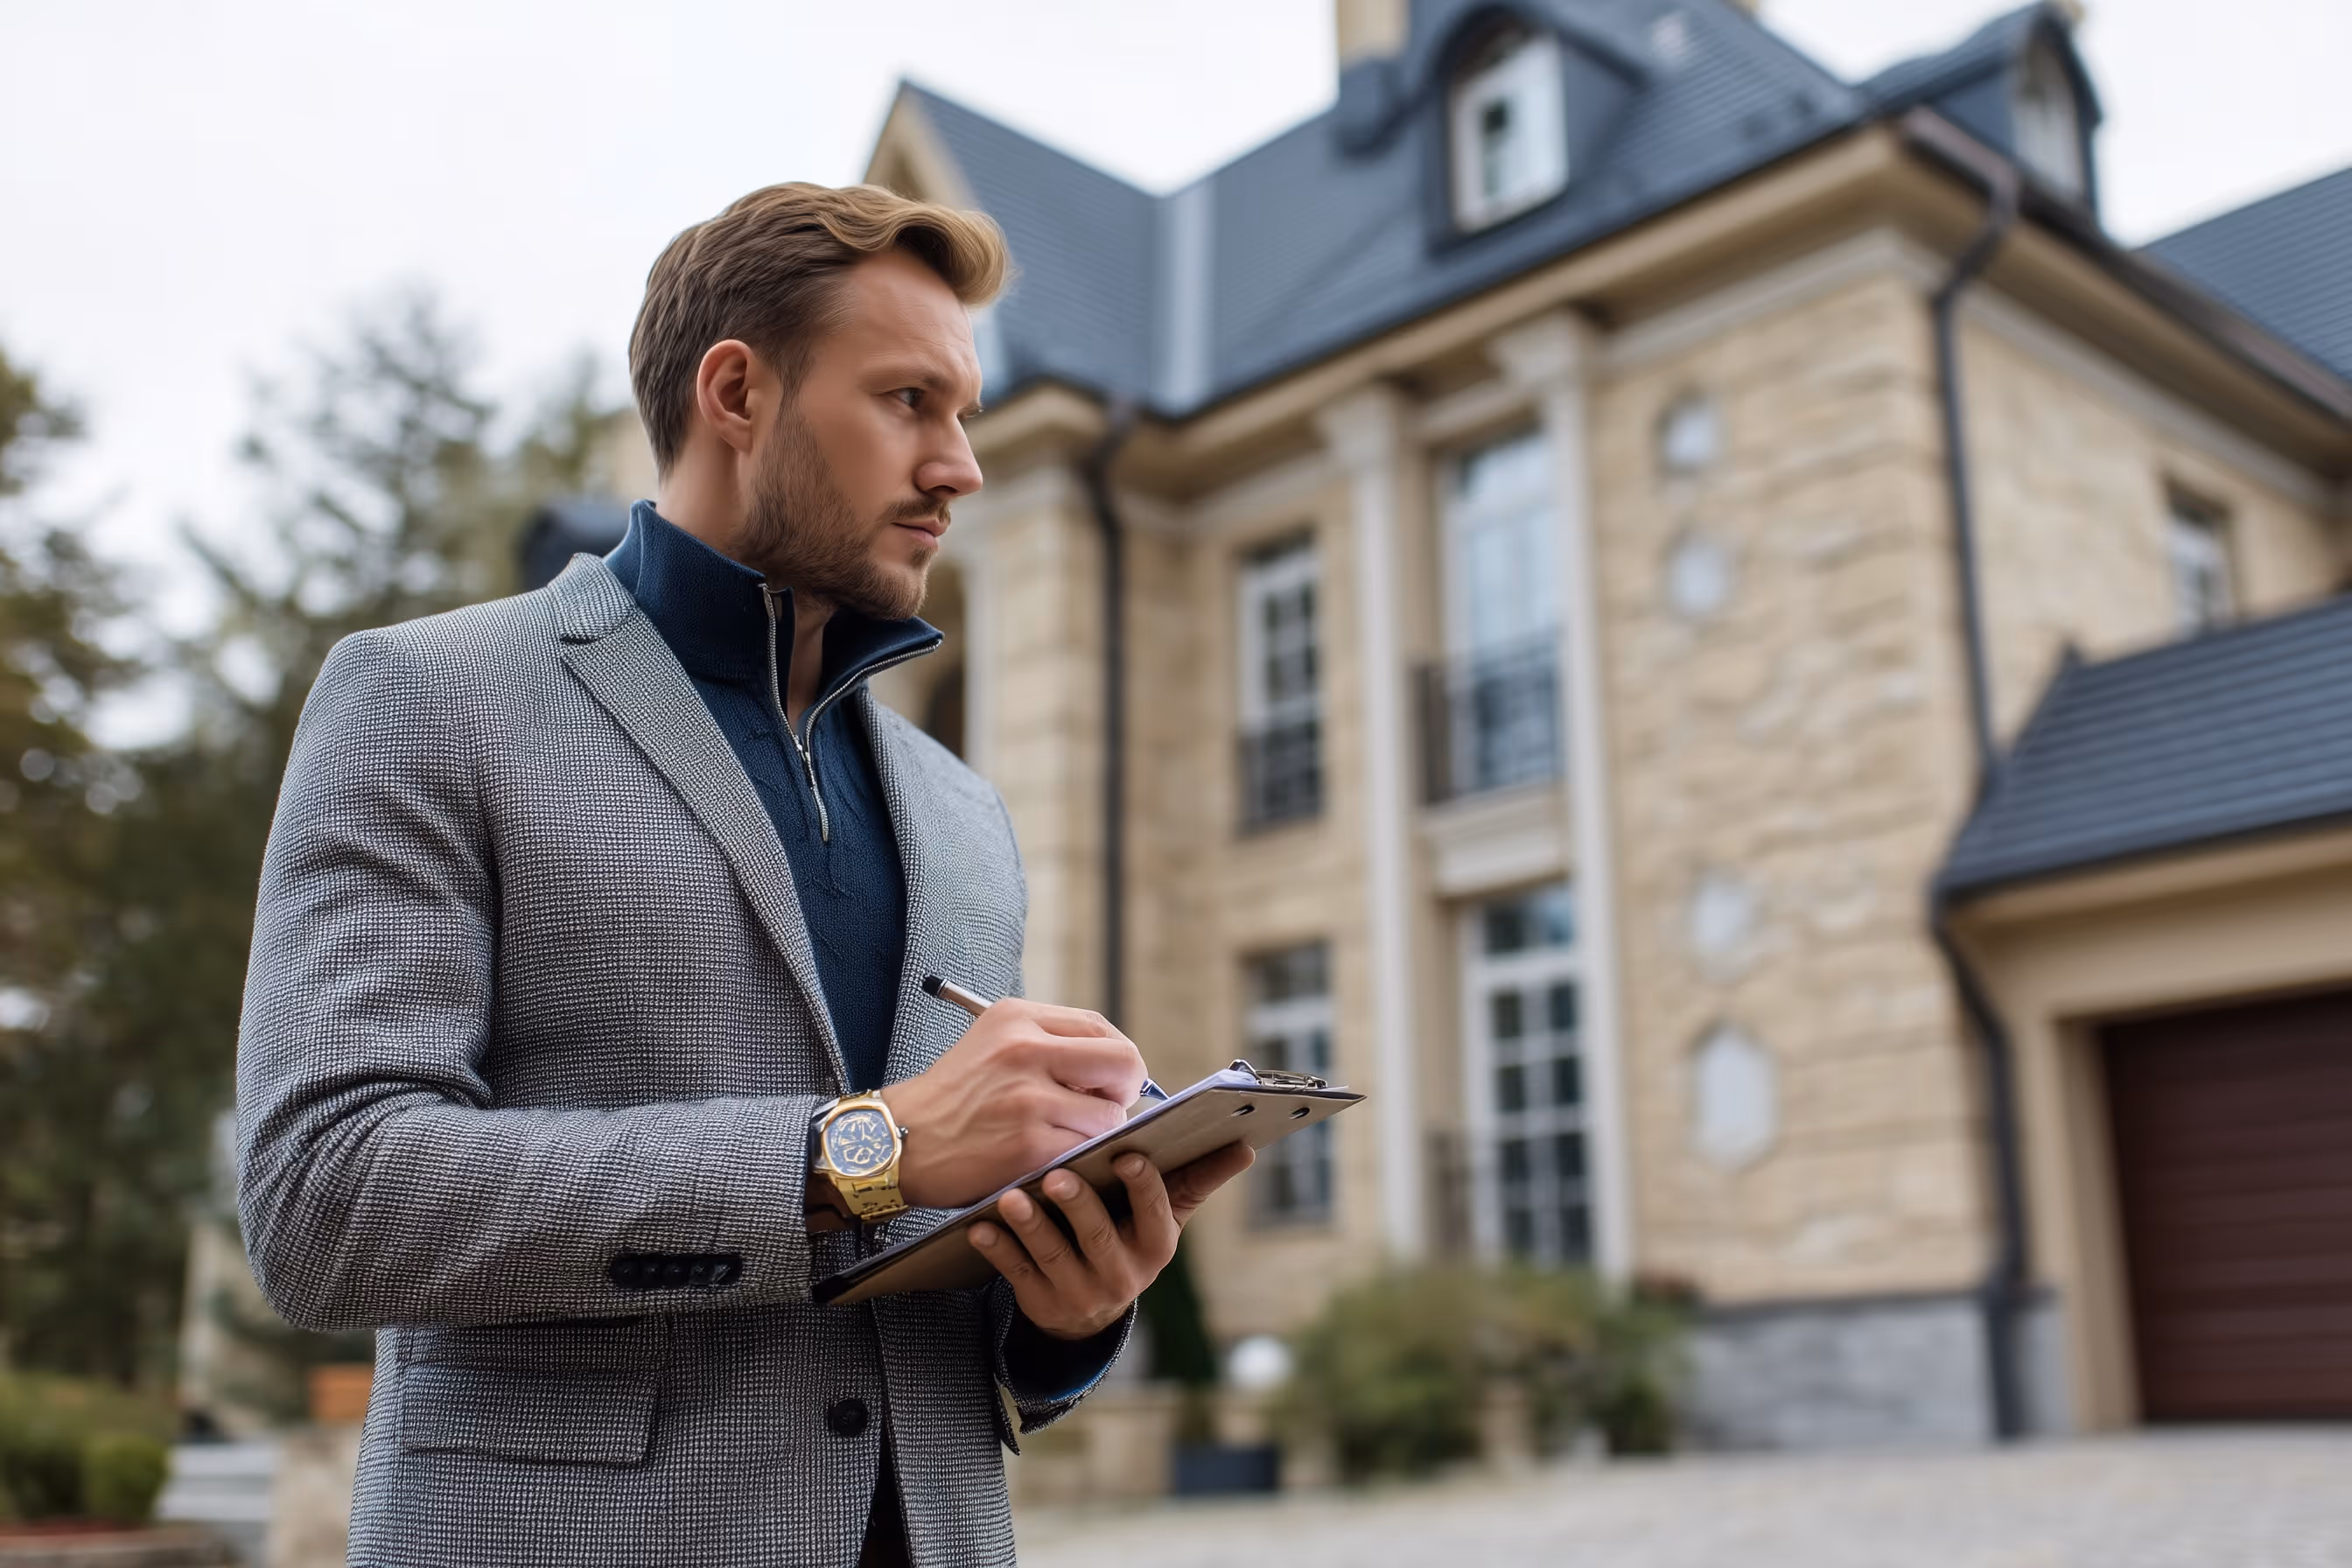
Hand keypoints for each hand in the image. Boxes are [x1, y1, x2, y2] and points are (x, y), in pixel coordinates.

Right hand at [878, 1000, 1146, 1209]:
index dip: (1115, 1059)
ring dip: (1097, 1133)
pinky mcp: (1029, 1143)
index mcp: (1017, 1018)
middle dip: (1125, 1090)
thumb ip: (1048, 1044)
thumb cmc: (952, 1098)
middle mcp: (1024, 1049)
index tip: (1106, 1081)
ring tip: (1064, 1138)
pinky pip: (1087, 1149)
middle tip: (1106, 1108)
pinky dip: (1079, 1159)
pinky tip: (1052, 1159)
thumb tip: (1116, 1065)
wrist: (897, 1140)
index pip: (1100, 1027)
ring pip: (1110, 1115)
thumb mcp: (991, 1045)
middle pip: (1123, 1062)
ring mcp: (1028, 1097)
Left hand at [967, 1144, 1254, 1340]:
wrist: (1089, 1308)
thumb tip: (1246, 1145)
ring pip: (1054, 1257)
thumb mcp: (1164, 1216)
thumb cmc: (1130, 1237)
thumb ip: (1196, 1178)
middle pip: (1099, 1237)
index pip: (1156, 1213)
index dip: (1142, 1187)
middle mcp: (1123, 1276)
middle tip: (1058, 1174)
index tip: (1127, 1155)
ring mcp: (1080, 1293)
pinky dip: (998, 1250)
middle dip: (1079, 1206)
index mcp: (1156, 1246)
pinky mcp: (1042, 1304)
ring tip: (1011, 1196)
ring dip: (1032, 1226)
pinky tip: (979, 1225)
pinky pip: (1016, 1276)